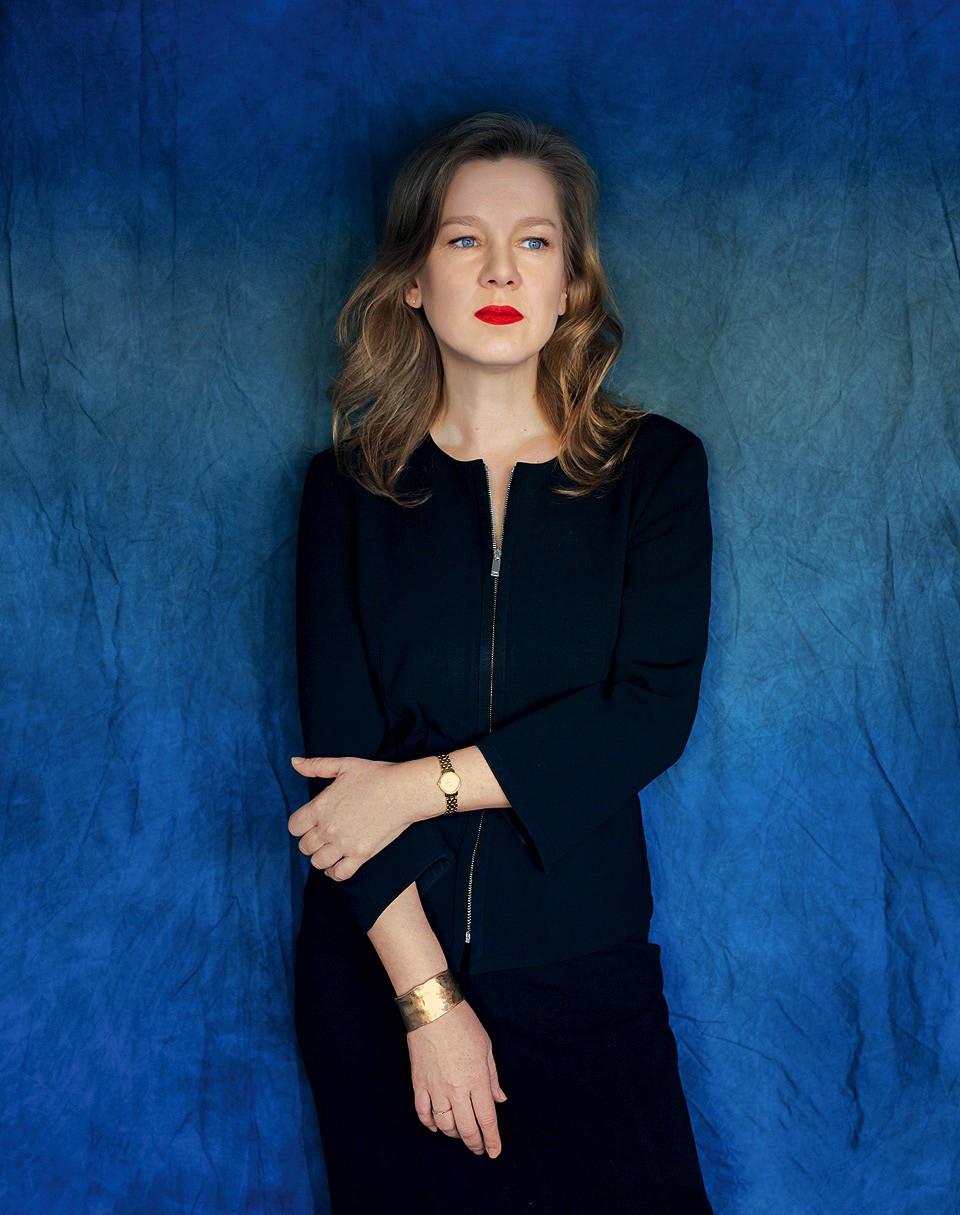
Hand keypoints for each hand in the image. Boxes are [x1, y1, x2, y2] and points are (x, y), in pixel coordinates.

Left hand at [287, 755, 413, 880]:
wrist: (404, 791)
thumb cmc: (376, 775)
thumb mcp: (343, 765)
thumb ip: (316, 765)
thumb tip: (294, 762)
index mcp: (320, 807)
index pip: (294, 827)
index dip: (300, 825)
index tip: (310, 823)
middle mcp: (328, 828)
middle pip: (304, 847)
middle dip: (310, 841)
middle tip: (322, 835)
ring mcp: (344, 844)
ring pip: (318, 862)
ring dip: (321, 857)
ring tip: (329, 849)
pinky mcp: (361, 855)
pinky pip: (339, 874)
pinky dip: (334, 872)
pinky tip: (337, 865)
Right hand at [407, 999, 508, 1157]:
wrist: (433, 1009)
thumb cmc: (463, 1024)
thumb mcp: (486, 1047)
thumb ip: (493, 1077)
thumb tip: (499, 1099)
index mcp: (477, 1080)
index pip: (487, 1119)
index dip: (492, 1139)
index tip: (494, 1151)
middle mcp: (456, 1090)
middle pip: (466, 1129)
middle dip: (475, 1143)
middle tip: (480, 1149)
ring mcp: (435, 1089)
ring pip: (444, 1125)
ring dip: (454, 1135)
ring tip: (461, 1134)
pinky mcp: (419, 1084)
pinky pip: (423, 1113)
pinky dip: (430, 1125)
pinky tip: (437, 1127)